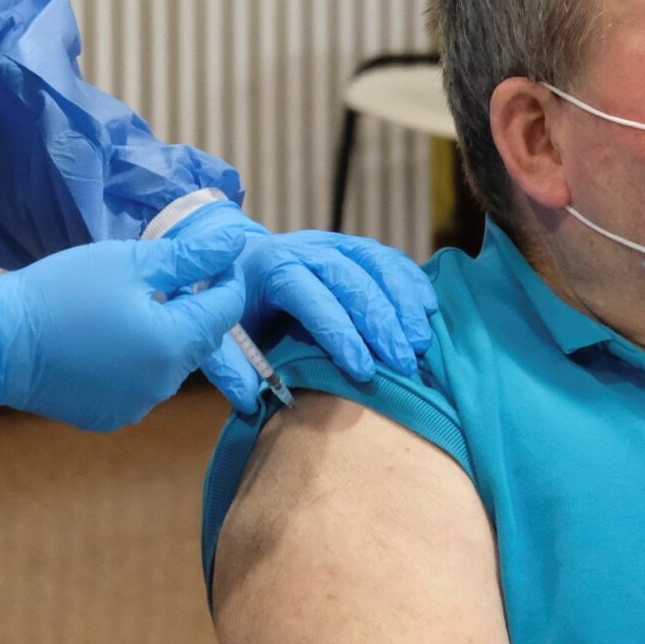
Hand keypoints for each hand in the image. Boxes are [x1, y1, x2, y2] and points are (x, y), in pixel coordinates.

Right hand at [0, 230, 250, 432]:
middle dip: (192, 306)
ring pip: (170, 363)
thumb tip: (234, 246)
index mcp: (173, 344)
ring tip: (129, 304)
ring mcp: (136, 406)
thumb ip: (188, 258)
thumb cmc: (62, 292)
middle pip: (199, 339)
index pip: (225, 310)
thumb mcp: (129, 262)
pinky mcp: (109, 416)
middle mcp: (163, 385)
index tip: (210, 255)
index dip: (225, 278)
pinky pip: (140, 383)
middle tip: (164, 274)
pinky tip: (106, 337)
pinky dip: (135, 360)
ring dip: (163, 334)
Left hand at [172, 202, 438, 413]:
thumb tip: (252, 401)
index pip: (308, 293)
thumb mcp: (217, 336)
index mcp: (268, 266)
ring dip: (401, 299)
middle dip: (379, 320)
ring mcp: (330, 243)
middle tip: (403, 362)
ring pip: (373, 261)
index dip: (338, 331)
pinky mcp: (350, 247)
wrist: (233, 264)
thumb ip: (229, 367)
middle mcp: (302, 247)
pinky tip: (427, 308)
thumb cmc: (231, 309)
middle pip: (348, 276)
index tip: (363, 370)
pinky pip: (385, 257)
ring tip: (419, 341)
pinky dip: (409, 279)